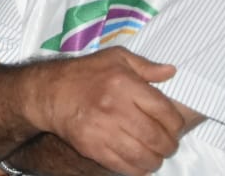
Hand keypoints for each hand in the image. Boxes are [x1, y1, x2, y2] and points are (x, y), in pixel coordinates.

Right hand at [33, 47, 182, 175]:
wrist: (49, 92)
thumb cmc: (85, 74)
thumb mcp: (114, 58)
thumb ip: (145, 66)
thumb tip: (171, 71)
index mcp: (124, 84)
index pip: (166, 113)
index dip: (176, 124)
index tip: (173, 126)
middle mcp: (115, 108)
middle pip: (158, 139)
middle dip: (168, 145)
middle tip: (166, 143)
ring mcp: (103, 130)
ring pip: (145, 157)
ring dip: (155, 159)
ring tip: (152, 153)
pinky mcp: (92, 148)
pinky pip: (126, 167)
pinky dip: (137, 169)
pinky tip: (137, 161)